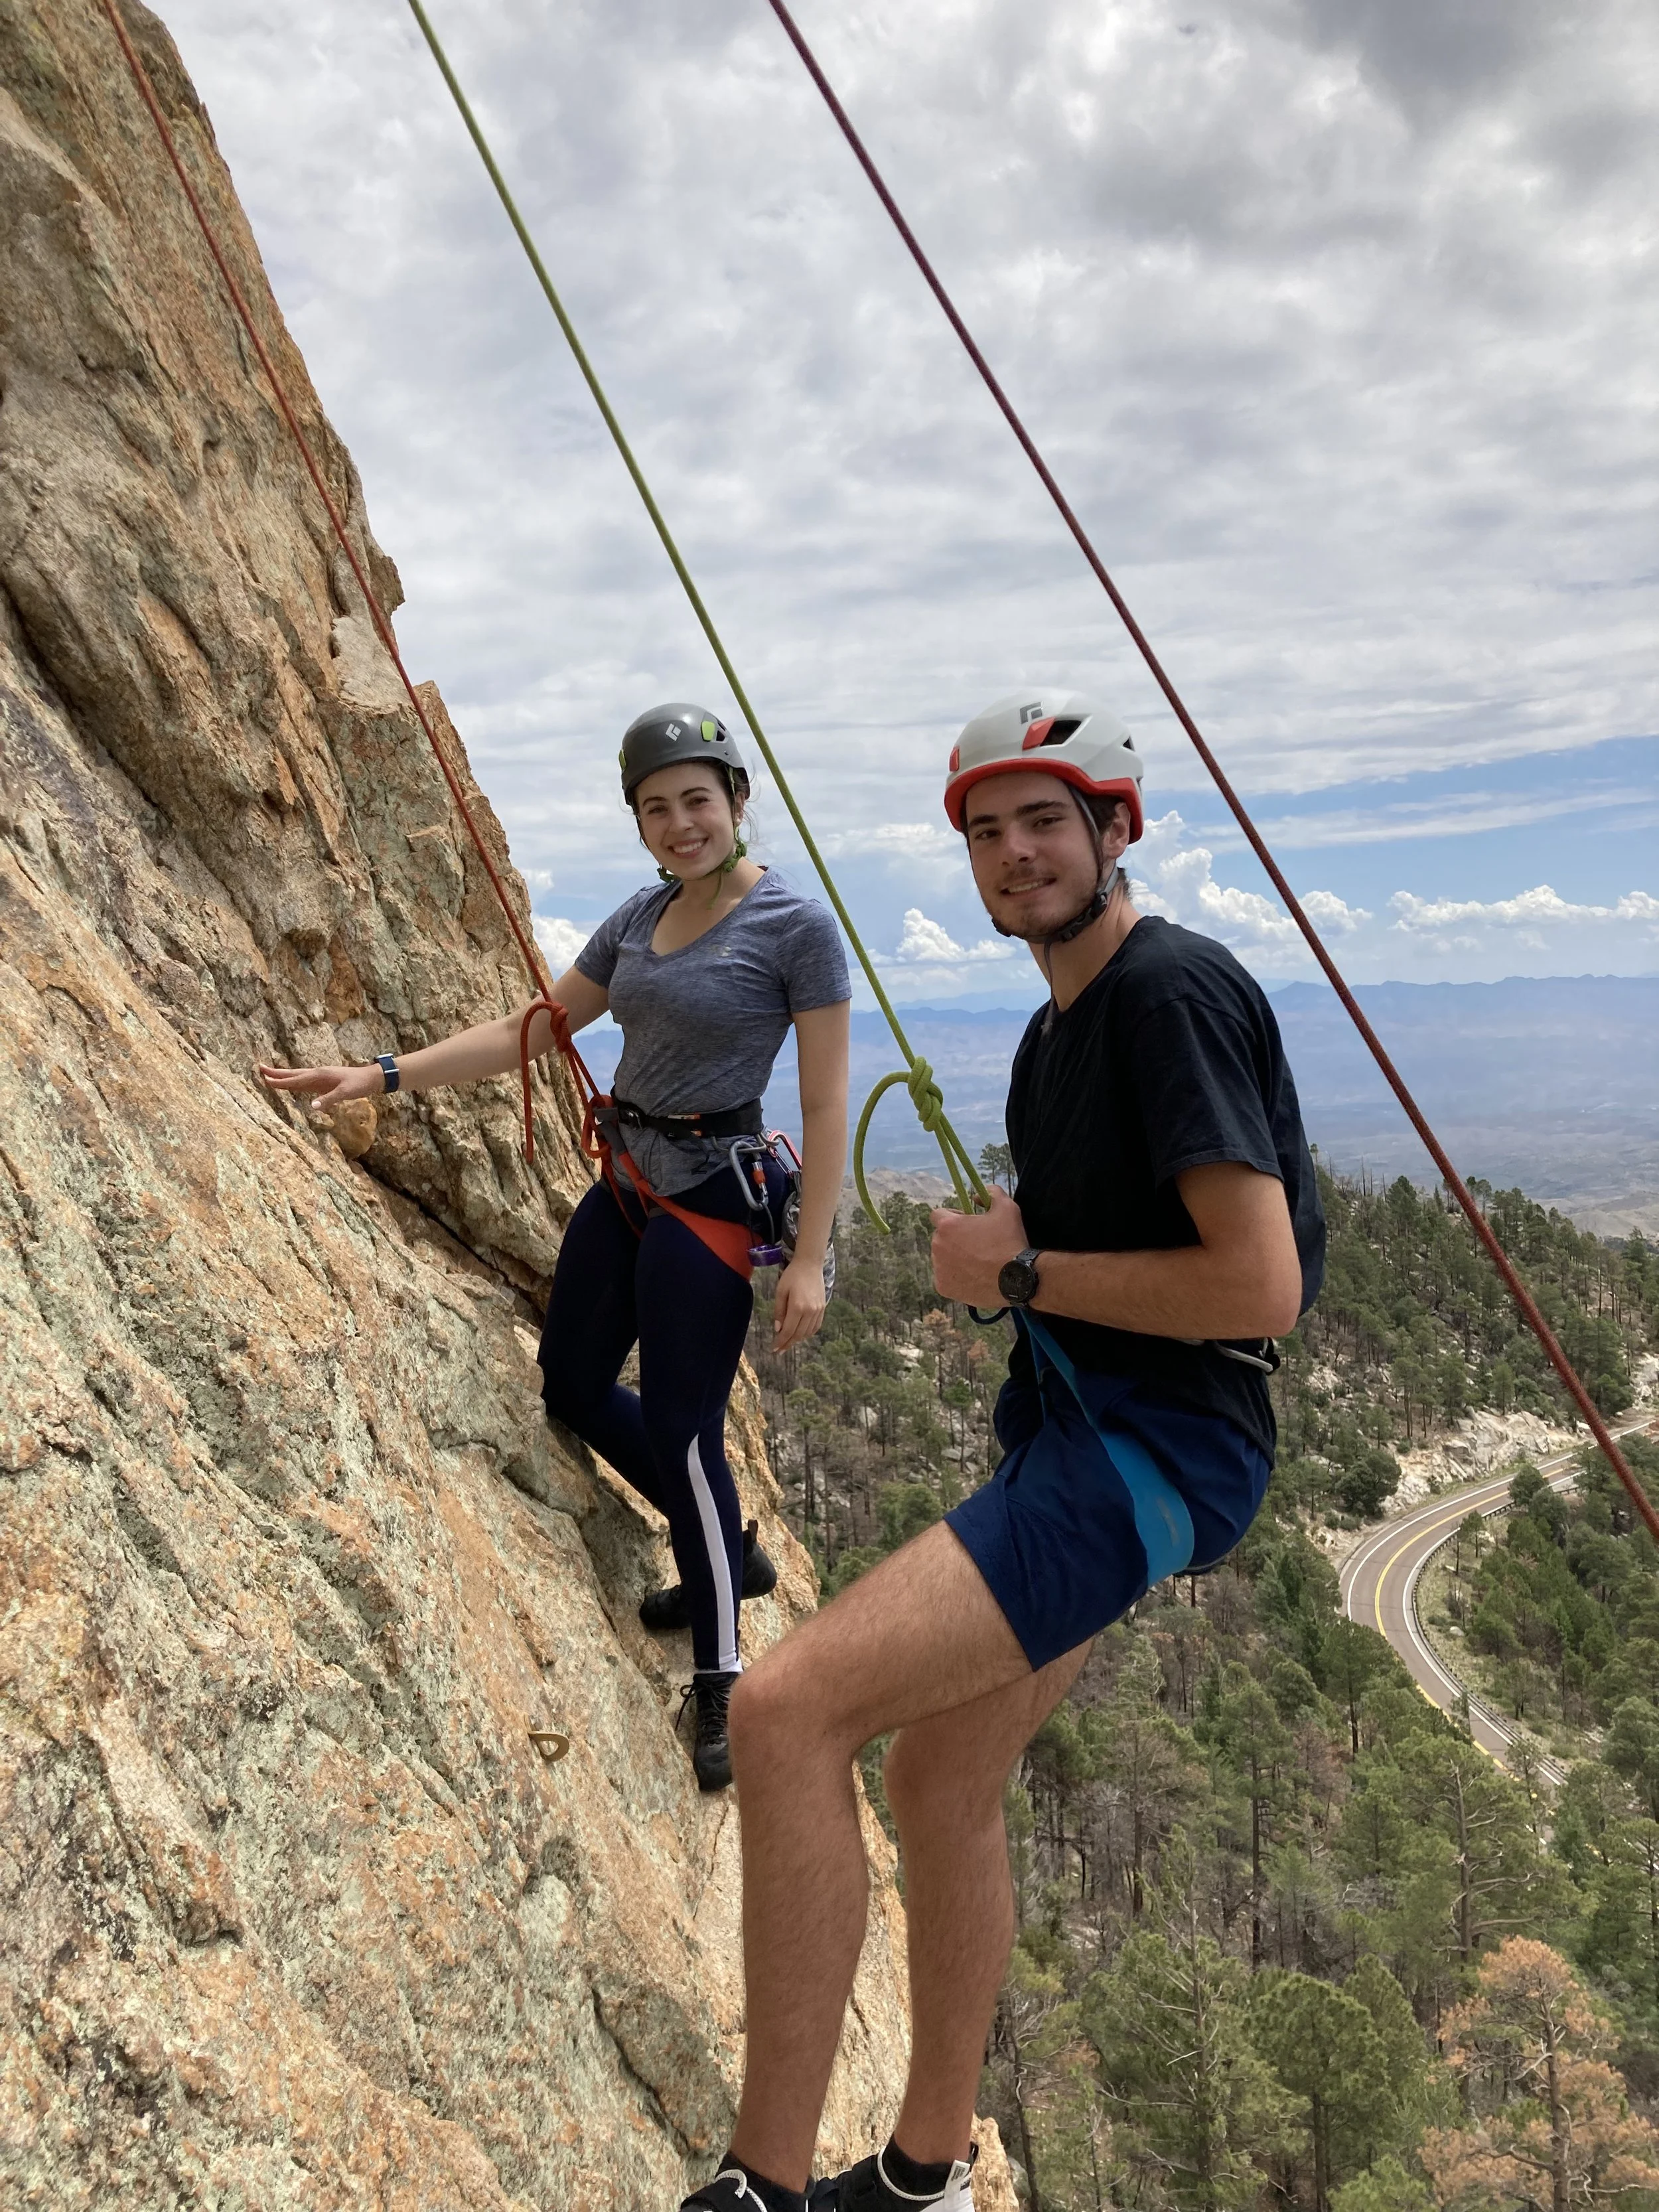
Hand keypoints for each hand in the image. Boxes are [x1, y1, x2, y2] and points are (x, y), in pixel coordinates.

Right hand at [257, 1061, 383, 1109]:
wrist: (371, 1078)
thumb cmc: (359, 1084)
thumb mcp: (346, 1093)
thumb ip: (329, 1100)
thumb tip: (312, 1107)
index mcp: (319, 1075)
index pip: (295, 1080)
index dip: (280, 1082)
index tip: (265, 1079)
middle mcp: (317, 1073)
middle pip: (292, 1073)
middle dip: (276, 1072)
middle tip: (260, 1068)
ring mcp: (320, 1076)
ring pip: (297, 1076)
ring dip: (284, 1076)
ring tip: (270, 1075)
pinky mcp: (324, 1081)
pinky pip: (305, 1081)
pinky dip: (295, 1081)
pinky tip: (292, 1084)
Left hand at [773, 1254, 828, 1350]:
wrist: (810, 1264)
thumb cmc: (792, 1275)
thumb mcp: (780, 1291)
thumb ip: (779, 1311)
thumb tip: (778, 1329)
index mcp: (798, 1307)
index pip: (788, 1331)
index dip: (780, 1342)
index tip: (774, 1349)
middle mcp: (810, 1311)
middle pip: (798, 1334)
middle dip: (788, 1344)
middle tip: (779, 1350)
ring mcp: (818, 1310)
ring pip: (807, 1332)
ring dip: (797, 1340)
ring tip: (788, 1343)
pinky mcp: (822, 1308)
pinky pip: (815, 1326)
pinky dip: (807, 1333)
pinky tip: (800, 1335)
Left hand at [930, 1186, 1028, 1306]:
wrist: (1016, 1279)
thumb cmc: (1009, 1242)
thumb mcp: (1007, 1208)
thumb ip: (992, 1193)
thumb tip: (977, 1195)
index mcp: (948, 1226)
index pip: (937, 1215)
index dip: (952, 1217)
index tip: (967, 1224)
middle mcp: (937, 1246)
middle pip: (941, 1237)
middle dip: (954, 1239)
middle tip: (977, 1245)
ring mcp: (939, 1269)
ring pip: (942, 1258)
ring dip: (954, 1257)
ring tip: (978, 1263)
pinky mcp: (943, 1287)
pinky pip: (945, 1277)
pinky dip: (956, 1277)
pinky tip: (974, 1277)